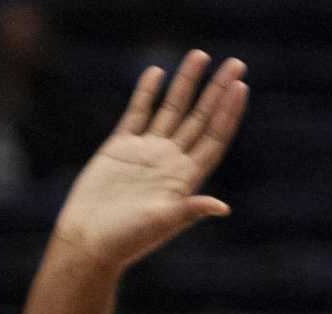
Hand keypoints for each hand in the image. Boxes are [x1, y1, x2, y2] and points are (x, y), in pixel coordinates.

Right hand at [53, 51, 248, 271]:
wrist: (89, 239)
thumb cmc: (127, 239)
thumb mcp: (162, 223)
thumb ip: (189, 210)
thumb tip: (222, 207)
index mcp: (186, 178)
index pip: (215, 137)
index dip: (229, 113)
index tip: (242, 87)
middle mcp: (171, 161)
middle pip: (200, 117)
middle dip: (217, 90)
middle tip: (236, 63)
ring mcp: (147, 152)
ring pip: (172, 109)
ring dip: (186, 83)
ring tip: (200, 55)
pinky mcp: (119, 147)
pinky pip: (137, 113)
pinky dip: (147, 92)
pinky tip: (158, 72)